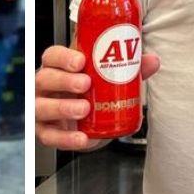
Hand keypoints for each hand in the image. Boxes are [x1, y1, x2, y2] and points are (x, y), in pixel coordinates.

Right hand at [34, 45, 159, 150]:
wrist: (92, 123)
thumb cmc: (94, 92)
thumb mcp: (111, 78)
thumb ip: (131, 69)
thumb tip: (152, 61)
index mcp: (59, 67)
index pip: (52, 56)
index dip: (63, 57)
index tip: (81, 61)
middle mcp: (46, 86)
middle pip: (45, 78)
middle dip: (64, 80)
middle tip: (85, 84)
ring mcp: (43, 109)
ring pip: (42, 106)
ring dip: (62, 107)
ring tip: (84, 109)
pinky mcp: (46, 132)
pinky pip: (49, 136)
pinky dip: (65, 138)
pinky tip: (82, 137)